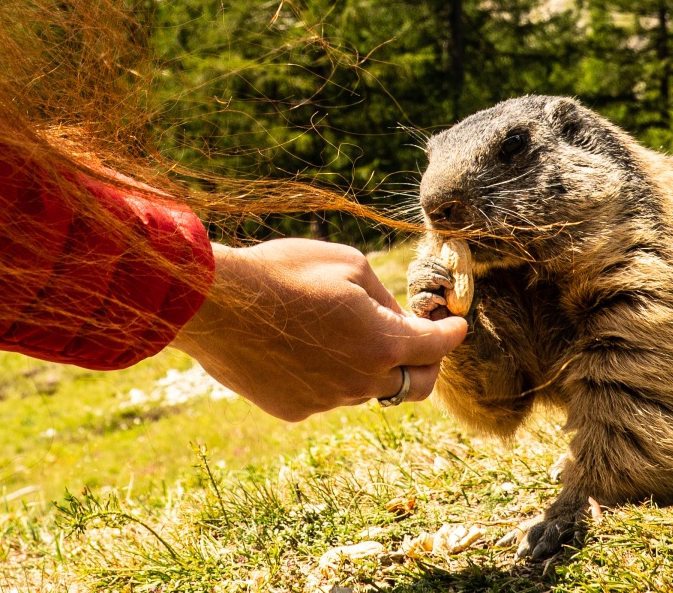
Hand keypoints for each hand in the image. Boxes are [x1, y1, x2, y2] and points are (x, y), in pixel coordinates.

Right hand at [172, 239, 467, 421]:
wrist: (217, 305)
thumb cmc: (283, 273)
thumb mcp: (347, 263)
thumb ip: (383, 296)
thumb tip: (398, 317)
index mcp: (384, 343)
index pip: (436, 346)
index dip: (451, 333)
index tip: (455, 326)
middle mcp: (362, 381)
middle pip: (414, 384)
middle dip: (425, 363)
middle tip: (418, 341)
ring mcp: (328, 401)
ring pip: (366, 387)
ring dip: (369, 365)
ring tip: (340, 330)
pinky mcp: (295, 409)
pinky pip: (326, 394)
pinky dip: (328, 375)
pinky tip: (301, 347)